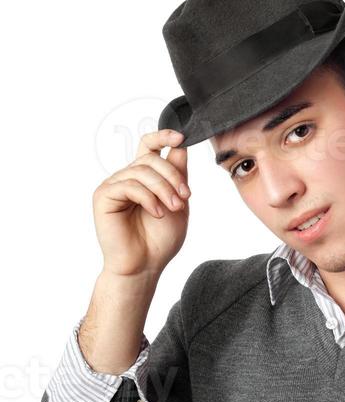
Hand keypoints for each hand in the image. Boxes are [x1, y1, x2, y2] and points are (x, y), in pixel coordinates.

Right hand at [92, 128, 190, 277]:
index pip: (149, 146)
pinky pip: (129, 186)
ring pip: (141, 171)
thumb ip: (178, 175)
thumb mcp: (177, 202)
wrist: (145, 265)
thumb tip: (181, 145)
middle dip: (172, 175)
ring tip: (173, 208)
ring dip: (163, 189)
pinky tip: (158, 213)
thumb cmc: (160, 240)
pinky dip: (148, 198)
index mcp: (144, 178)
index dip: (163, 136)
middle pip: (150, 158)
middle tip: (185, 197)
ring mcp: (114, 185)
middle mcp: (127, 177)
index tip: (180, 137)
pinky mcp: (103, 196)